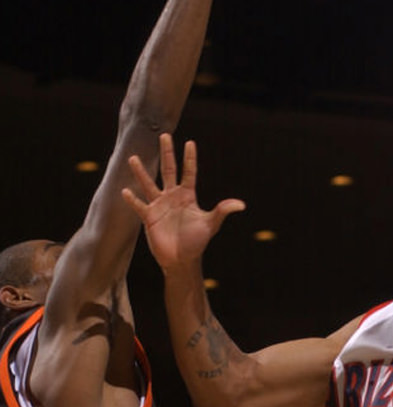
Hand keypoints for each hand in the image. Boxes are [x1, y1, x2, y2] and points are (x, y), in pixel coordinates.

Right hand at [122, 133, 245, 270]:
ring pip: (149, 184)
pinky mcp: (149, 217)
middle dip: (167, 153)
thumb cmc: (197, 242)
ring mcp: (159, 205)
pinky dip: (132, 200)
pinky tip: (125, 191)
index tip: (190, 142)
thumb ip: (222, 211)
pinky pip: (139, 206)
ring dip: (141, 172)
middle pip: (168, 170)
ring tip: (133, 158)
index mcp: (188, 196)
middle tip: (164, 135)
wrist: (182, 259)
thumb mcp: (211, 224)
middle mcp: (172, 197)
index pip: (189, 172)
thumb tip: (241, 205)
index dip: (190, 158)